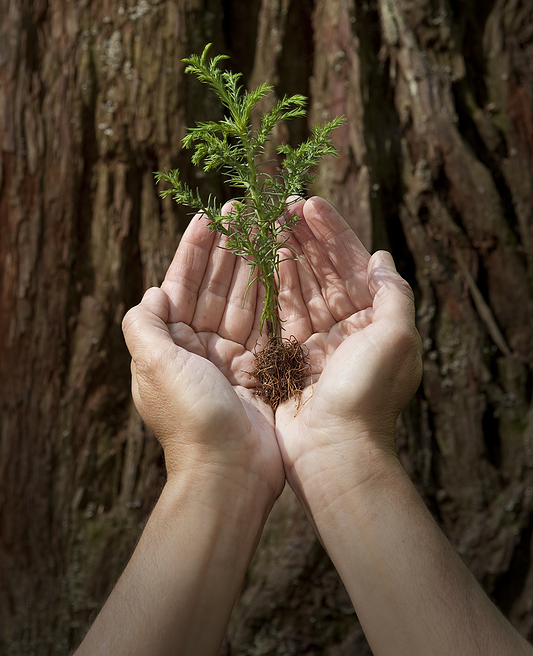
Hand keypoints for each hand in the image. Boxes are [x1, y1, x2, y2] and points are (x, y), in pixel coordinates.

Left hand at [122, 208, 284, 500]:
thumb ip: (144, 324)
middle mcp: (198, 347)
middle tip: (245, 210)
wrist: (228, 474)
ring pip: (242, 298)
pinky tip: (282, 264)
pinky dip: (274, 293)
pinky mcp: (259, 369)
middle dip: (228, 247)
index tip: (207, 216)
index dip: (194, 249)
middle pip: (213, 285)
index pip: (180, 284)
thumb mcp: (153, 365)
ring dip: (252, 262)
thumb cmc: (188, 418)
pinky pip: (266, 322)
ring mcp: (230, 358)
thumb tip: (152, 294)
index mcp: (169, 344)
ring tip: (266, 226)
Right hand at [274, 196, 421, 493]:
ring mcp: (316, 341)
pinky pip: (278, 311)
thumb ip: (394, 295)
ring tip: (265, 220)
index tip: (308, 202)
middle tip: (279, 203)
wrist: (334, 452)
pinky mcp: (288, 355)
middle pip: (323, 268)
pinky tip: (258, 257)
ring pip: (299, 284)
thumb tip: (381, 257)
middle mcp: (346, 327)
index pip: (353, 263)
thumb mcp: (397, 340)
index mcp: (375, 321)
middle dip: (303, 234)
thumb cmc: (368, 396)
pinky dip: (270, 283)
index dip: (332, 230)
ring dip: (284, 251)